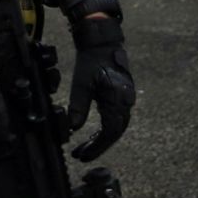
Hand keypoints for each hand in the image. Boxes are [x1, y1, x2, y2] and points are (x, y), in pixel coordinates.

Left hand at [66, 13, 134, 160]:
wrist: (103, 41)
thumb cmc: (92, 60)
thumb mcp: (81, 83)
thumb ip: (78, 107)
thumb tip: (72, 129)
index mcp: (117, 99)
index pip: (110, 132)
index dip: (97, 147)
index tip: (83, 156)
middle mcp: (125, 102)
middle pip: (114, 133)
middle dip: (97, 146)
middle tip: (81, 156)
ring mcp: (125, 100)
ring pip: (116, 127)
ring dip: (100, 139)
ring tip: (84, 149)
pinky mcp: (121, 97)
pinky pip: (115, 119)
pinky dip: (104, 130)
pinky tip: (93, 135)